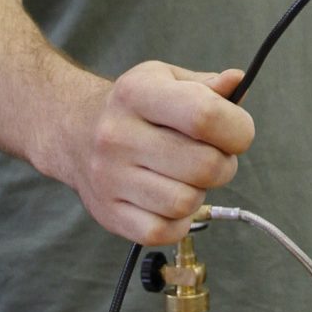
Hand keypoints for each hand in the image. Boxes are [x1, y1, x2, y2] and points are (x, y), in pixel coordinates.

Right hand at [61, 62, 254, 243]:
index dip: (238, 129)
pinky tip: (171, 199)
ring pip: (186, 202)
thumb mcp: (166, 80)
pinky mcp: (108, 213)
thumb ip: (207, 86)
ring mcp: (109, 177)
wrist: (74, 131)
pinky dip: (179, 221)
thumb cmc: (135, 107)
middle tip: (214, 156)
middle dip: (225, 164)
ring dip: (200, 193)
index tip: (238, 132)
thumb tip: (237, 81)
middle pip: (204, 166)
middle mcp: (117, 135)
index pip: (205, 116)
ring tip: (187, 176)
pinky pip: (164, 231)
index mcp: (137, 93)